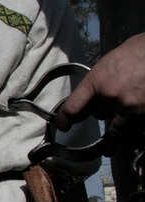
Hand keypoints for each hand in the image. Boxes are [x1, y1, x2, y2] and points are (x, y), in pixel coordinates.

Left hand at [55, 33, 144, 149]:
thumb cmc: (137, 52)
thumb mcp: (108, 64)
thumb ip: (98, 83)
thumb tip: (91, 98)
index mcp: (98, 81)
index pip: (73, 107)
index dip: (64, 119)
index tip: (63, 126)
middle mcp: (112, 96)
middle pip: (99, 115)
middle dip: (103, 112)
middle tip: (110, 109)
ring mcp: (132, 107)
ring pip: (117, 131)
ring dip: (114, 138)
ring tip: (109, 149)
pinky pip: (136, 131)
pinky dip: (134, 132)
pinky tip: (134, 133)